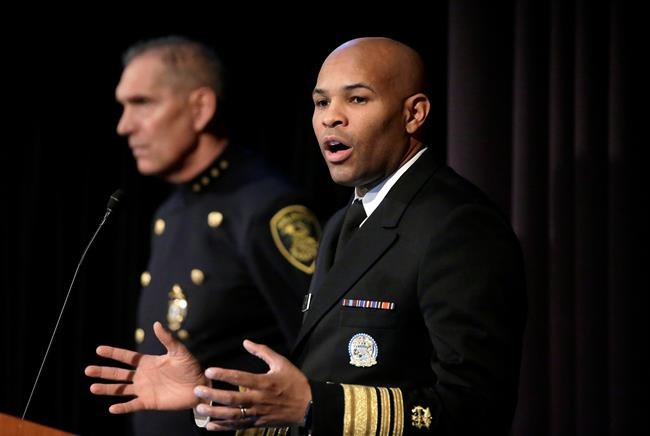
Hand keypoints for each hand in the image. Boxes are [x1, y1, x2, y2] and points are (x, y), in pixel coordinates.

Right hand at [85, 321, 206, 413]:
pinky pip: (132, 405)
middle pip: (119, 374)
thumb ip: (167, 339)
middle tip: (87, 370)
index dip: (113, 353)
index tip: (99, 349)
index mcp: (148, 362)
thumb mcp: (179, 351)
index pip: (126, 357)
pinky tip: (112, 408)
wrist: (200, 386)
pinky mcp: (149, 402)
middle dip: (103, 371)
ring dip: (107, 389)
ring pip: (121, 389)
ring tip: (92, 387)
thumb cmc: (191, 368)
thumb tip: (156, 324)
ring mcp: (144, 389)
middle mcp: (142, 376)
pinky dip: (122, 407)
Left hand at [192, 340, 310, 430]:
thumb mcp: (281, 363)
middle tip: (198, 390)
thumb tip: (247, 342)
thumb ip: (263, 352)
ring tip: (200, 409)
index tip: (209, 371)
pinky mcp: (258, 422)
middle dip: (213, 395)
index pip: (240, 378)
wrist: (308, 406)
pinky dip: (224, 427)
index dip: (224, 374)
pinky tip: (211, 426)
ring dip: (215, 413)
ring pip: (233, 415)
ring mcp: (258, 413)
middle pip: (232, 398)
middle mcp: (259, 399)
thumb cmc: (295, 382)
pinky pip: (238, 426)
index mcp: (264, 382)